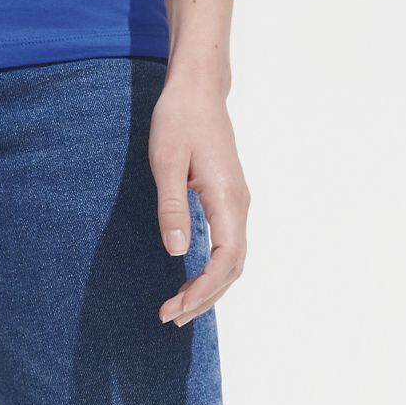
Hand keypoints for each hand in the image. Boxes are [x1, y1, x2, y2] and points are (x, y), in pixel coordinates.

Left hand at [148, 68, 249, 327]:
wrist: (198, 87)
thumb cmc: (179, 118)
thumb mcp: (166, 161)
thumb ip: (172, 207)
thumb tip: (176, 253)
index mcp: (227, 198)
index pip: (225, 260)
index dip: (203, 290)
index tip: (175, 308)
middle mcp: (239, 204)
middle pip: (232, 267)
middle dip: (205, 297)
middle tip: (171, 317)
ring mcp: (237, 200)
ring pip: (232, 257)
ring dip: (210, 286)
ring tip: (180, 306)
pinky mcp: (228, 195)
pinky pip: (228, 243)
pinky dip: (213, 267)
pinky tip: (193, 275)